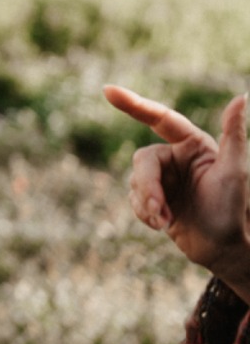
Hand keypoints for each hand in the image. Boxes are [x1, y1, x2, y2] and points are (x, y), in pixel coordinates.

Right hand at [104, 84, 249, 292]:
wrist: (225, 252)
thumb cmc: (235, 209)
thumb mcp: (235, 170)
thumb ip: (234, 133)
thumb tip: (243, 96)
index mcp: (192, 144)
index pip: (160, 118)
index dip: (133, 103)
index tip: (108, 91)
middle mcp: (174, 156)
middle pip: (143, 159)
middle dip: (147, 184)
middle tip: (158, 209)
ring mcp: (163, 178)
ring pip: (136, 179)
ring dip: (147, 202)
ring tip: (165, 222)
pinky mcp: (154, 198)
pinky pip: (133, 198)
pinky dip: (143, 212)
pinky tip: (160, 225)